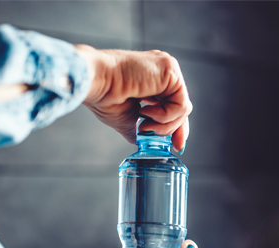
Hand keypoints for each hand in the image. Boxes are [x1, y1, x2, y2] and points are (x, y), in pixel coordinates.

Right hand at [75, 45, 191, 152]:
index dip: (176, 127)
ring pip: (182, 109)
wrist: (96, 81)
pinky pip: (181, 105)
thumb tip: (144, 141)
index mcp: (152, 79)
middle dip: (175, 130)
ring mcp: (167, 69)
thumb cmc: (104, 95)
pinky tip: (145, 113)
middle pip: (180, 107)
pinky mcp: (170, 70)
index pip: (173, 105)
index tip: (177, 146)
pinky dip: (165, 116)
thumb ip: (140, 128)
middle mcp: (162, 72)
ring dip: (164, 125)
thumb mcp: (126, 119)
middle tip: (167, 144)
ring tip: (143, 124)